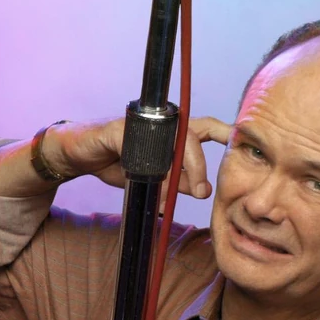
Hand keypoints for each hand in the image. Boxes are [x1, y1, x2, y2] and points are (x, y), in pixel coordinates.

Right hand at [35, 116, 226, 198]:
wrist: (76, 155)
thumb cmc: (114, 161)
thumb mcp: (151, 176)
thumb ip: (176, 180)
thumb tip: (201, 190)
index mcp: (172, 131)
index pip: (206, 128)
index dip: (226, 133)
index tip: (242, 143)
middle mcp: (160, 122)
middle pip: (194, 135)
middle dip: (200, 165)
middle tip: (201, 192)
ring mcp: (141, 124)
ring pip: (169, 144)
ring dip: (173, 173)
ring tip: (170, 197)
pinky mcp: (120, 130)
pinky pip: (141, 151)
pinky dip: (147, 172)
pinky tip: (148, 187)